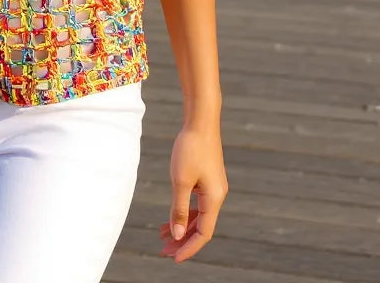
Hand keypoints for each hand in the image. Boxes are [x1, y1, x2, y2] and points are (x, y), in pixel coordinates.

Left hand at [160, 124, 227, 261]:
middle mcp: (217, 195)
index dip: (189, 248)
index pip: (204, 233)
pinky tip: (172, 214)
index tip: (173, 258)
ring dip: (182, 225)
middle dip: (183, 240)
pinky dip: (185, 210)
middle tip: (163, 250)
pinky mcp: (207, 177)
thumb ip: (179, 210)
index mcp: (214, 199)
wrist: (201, 120)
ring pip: (199, 214)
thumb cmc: (190, 148)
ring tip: (162, 234)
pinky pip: (197, 202)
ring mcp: (213, 186)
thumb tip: (178, 235)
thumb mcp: (180, 181)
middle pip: (201, 226)